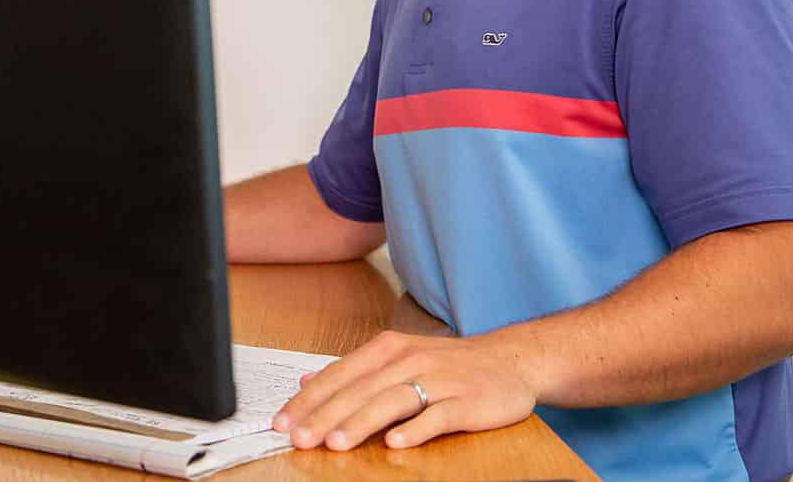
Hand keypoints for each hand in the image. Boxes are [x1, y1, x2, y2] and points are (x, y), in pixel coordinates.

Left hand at [271, 329, 539, 450]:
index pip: (339, 375)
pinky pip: (437, 415)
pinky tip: (395, 443)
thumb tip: (306, 382)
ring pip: (392, 400)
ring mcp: (439, 378)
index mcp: (387, 348)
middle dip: (325, 416)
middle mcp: (409, 359)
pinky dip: (415, 429)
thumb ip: (353, 372)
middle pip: (359, 390)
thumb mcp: (396, 359)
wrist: (509, 360)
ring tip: (335, 443)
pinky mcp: (467, 400)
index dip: (308, 400)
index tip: (283, 422)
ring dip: (361, 423)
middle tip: (299, 439)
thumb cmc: (447, 364)